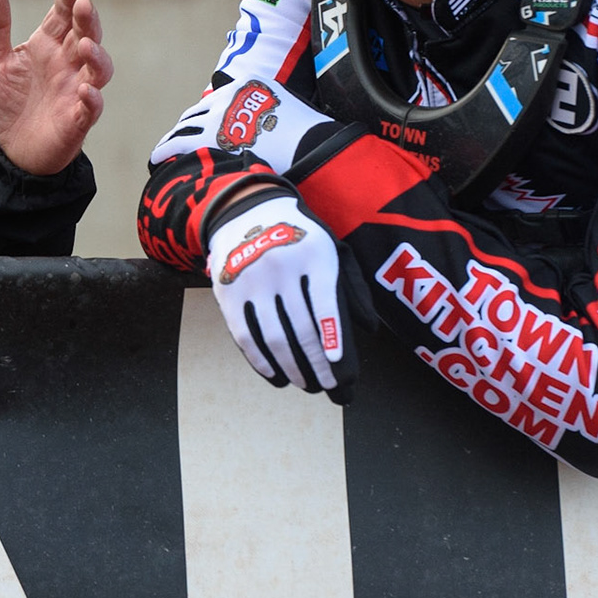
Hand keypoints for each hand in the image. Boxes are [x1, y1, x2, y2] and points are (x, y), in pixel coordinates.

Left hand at [0, 0, 113, 174]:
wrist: (7, 148)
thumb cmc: (6, 102)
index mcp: (47, 46)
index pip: (63, 16)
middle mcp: (66, 65)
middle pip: (86, 36)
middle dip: (87, 20)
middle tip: (82, 4)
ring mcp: (75, 92)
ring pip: (98, 70)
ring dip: (96, 56)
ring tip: (84, 45)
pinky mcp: (76, 121)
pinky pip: (91, 109)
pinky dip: (91, 99)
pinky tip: (84, 90)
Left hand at [149, 75, 331, 171]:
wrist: (311, 146)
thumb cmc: (308, 135)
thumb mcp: (288, 108)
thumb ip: (268, 109)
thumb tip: (263, 128)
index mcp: (247, 84)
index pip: (217, 100)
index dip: (206, 118)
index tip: (199, 129)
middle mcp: (228, 95)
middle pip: (197, 113)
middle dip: (187, 129)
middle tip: (179, 144)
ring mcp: (217, 115)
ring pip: (184, 127)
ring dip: (172, 141)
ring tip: (163, 154)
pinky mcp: (209, 137)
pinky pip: (177, 143)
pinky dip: (164, 151)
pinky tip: (157, 160)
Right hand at [205, 193, 361, 402]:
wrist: (247, 212)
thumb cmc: (298, 237)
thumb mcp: (330, 247)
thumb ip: (350, 285)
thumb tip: (368, 329)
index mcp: (312, 255)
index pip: (324, 301)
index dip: (330, 333)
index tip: (334, 360)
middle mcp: (280, 268)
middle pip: (299, 326)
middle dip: (314, 362)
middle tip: (327, 385)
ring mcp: (252, 281)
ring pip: (273, 335)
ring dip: (290, 366)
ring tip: (304, 384)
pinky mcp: (229, 293)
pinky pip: (245, 334)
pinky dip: (260, 359)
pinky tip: (274, 374)